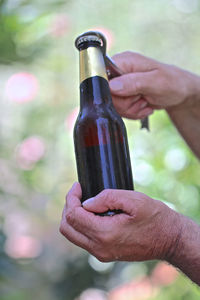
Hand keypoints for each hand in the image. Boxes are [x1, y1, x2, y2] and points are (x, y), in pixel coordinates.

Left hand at [60, 182, 180, 261]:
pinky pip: (83, 239)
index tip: (78, 185)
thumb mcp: (133, 200)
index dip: (71, 198)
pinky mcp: (105, 254)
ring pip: (73, 235)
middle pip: (67, 228)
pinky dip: (81, 224)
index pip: (74, 216)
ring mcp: (101, 254)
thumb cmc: (154, 217)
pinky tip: (92, 212)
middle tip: (78, 193)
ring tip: (84, 201)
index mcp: (104, 234)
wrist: (169, 239)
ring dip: (73, 216)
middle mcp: (99, 248)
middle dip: (68, 207)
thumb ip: (107, 198)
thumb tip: (86, 203)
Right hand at [109, 51, 199, 118]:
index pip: (102, 77)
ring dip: (131, 109)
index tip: (129, 94)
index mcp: (124, 61)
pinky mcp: (122, 96)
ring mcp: (120, 85)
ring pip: (113, 106)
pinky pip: (119, 111)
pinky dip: (132, 113)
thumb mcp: (156, 82)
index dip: (112, 91)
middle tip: (142, 98)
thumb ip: (134, 82)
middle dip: (125, 104)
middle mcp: (118, 72)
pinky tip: (144, 106)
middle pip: (107, 96)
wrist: (179, 92)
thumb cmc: (172, 83)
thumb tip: (112, 86)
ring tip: (145, 101)